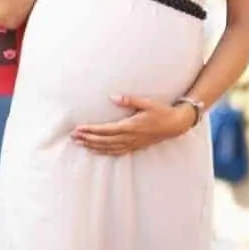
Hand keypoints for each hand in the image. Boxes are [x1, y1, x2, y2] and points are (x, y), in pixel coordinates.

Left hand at [71, 95, 196, 155]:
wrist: (175, 124)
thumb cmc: (161, 111)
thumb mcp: (146, 102)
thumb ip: (129, 100)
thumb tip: (113, 97)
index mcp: (130, 126)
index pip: (106, 130)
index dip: (91, 130)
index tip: (79, 129)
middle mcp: (129, 138)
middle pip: (104, 141)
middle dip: (87, 139)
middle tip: (73, 137)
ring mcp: (132, 144)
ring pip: (108, 148)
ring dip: (93, 146)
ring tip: (80, 144)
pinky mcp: (135, 146)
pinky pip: (116, 152)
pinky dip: (104, 152)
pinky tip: (96, 150)